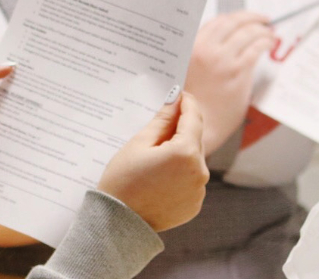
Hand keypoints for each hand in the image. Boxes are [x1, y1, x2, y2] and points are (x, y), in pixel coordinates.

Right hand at [98, 93, 209, 231]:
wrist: (119, 223)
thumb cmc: (123, 180)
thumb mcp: (139, 144)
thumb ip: (161, 122)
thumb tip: (174, 102)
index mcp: (185, 152)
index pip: (193, 118)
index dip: (187, 103)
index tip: (180, 95)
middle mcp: (199, 171)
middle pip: (194, 139)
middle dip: (181, 129)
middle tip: (162, 123)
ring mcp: (199, 190)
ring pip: (193, 160)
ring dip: (180, 152)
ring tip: (155, 155)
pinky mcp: (195, 205)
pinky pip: (190, 180)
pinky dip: (180, 173)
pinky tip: (160, 176)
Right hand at [184, 12, 272, 153]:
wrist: (197, 126)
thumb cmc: (191, 102)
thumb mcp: (186, 71)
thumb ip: (200, 53)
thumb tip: (225, 41)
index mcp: (190, 47)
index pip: (216, 21)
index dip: (233, 17)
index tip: (243, 18)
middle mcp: (205, 49)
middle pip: (233, 22)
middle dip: (251, 17)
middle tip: (262, 19)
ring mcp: (222, 60)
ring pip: (247, 33)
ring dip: (261, 30)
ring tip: (269, 33)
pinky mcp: (237, 72)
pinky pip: (255, 49)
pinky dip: (265, 42)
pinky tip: (268, 43)